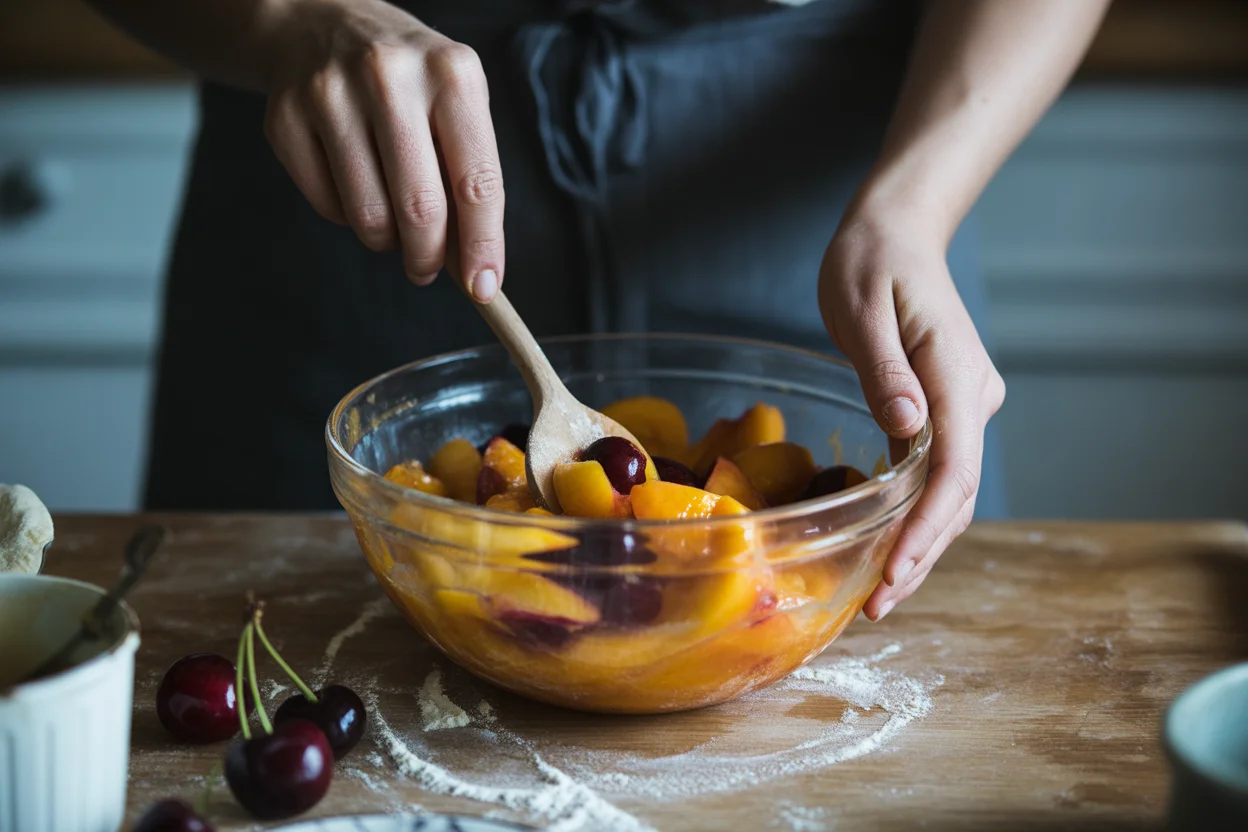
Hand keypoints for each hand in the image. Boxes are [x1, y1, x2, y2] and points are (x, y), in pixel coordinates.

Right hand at [261, 0, 503, 299]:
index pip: (476, 182)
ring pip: (369, 216)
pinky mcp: (285, 117)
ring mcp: (330, 93)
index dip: (482, 245)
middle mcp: (390, 76)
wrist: (320, 24)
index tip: (484, 289)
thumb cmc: (408, 81)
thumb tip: (473, 265)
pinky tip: (355, 188)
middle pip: (420, 209)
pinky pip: (327, 206)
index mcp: (451, 73)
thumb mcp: (454, 104)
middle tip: (426, 270)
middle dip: (428, 258)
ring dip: (386, 241)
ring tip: (392, 225)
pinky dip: (347, 218)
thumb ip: (468, 178)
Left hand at [818, 202, 1004, 619]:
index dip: (927, 527)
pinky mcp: (943, 409)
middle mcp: (970, 396)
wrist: (896, 232)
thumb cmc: (871, 261)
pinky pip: (935, 472)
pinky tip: (886, 546)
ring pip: (950, 490)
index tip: (895, 572)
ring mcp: (961, 405)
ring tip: (881, 595)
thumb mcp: (861, 306)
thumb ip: (882, 368)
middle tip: (879, 606)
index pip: (954, 467)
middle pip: (957, 493)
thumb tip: (905, 427)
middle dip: (921, 553)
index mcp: (954, 373)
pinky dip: (914, 514)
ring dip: (920, 543)